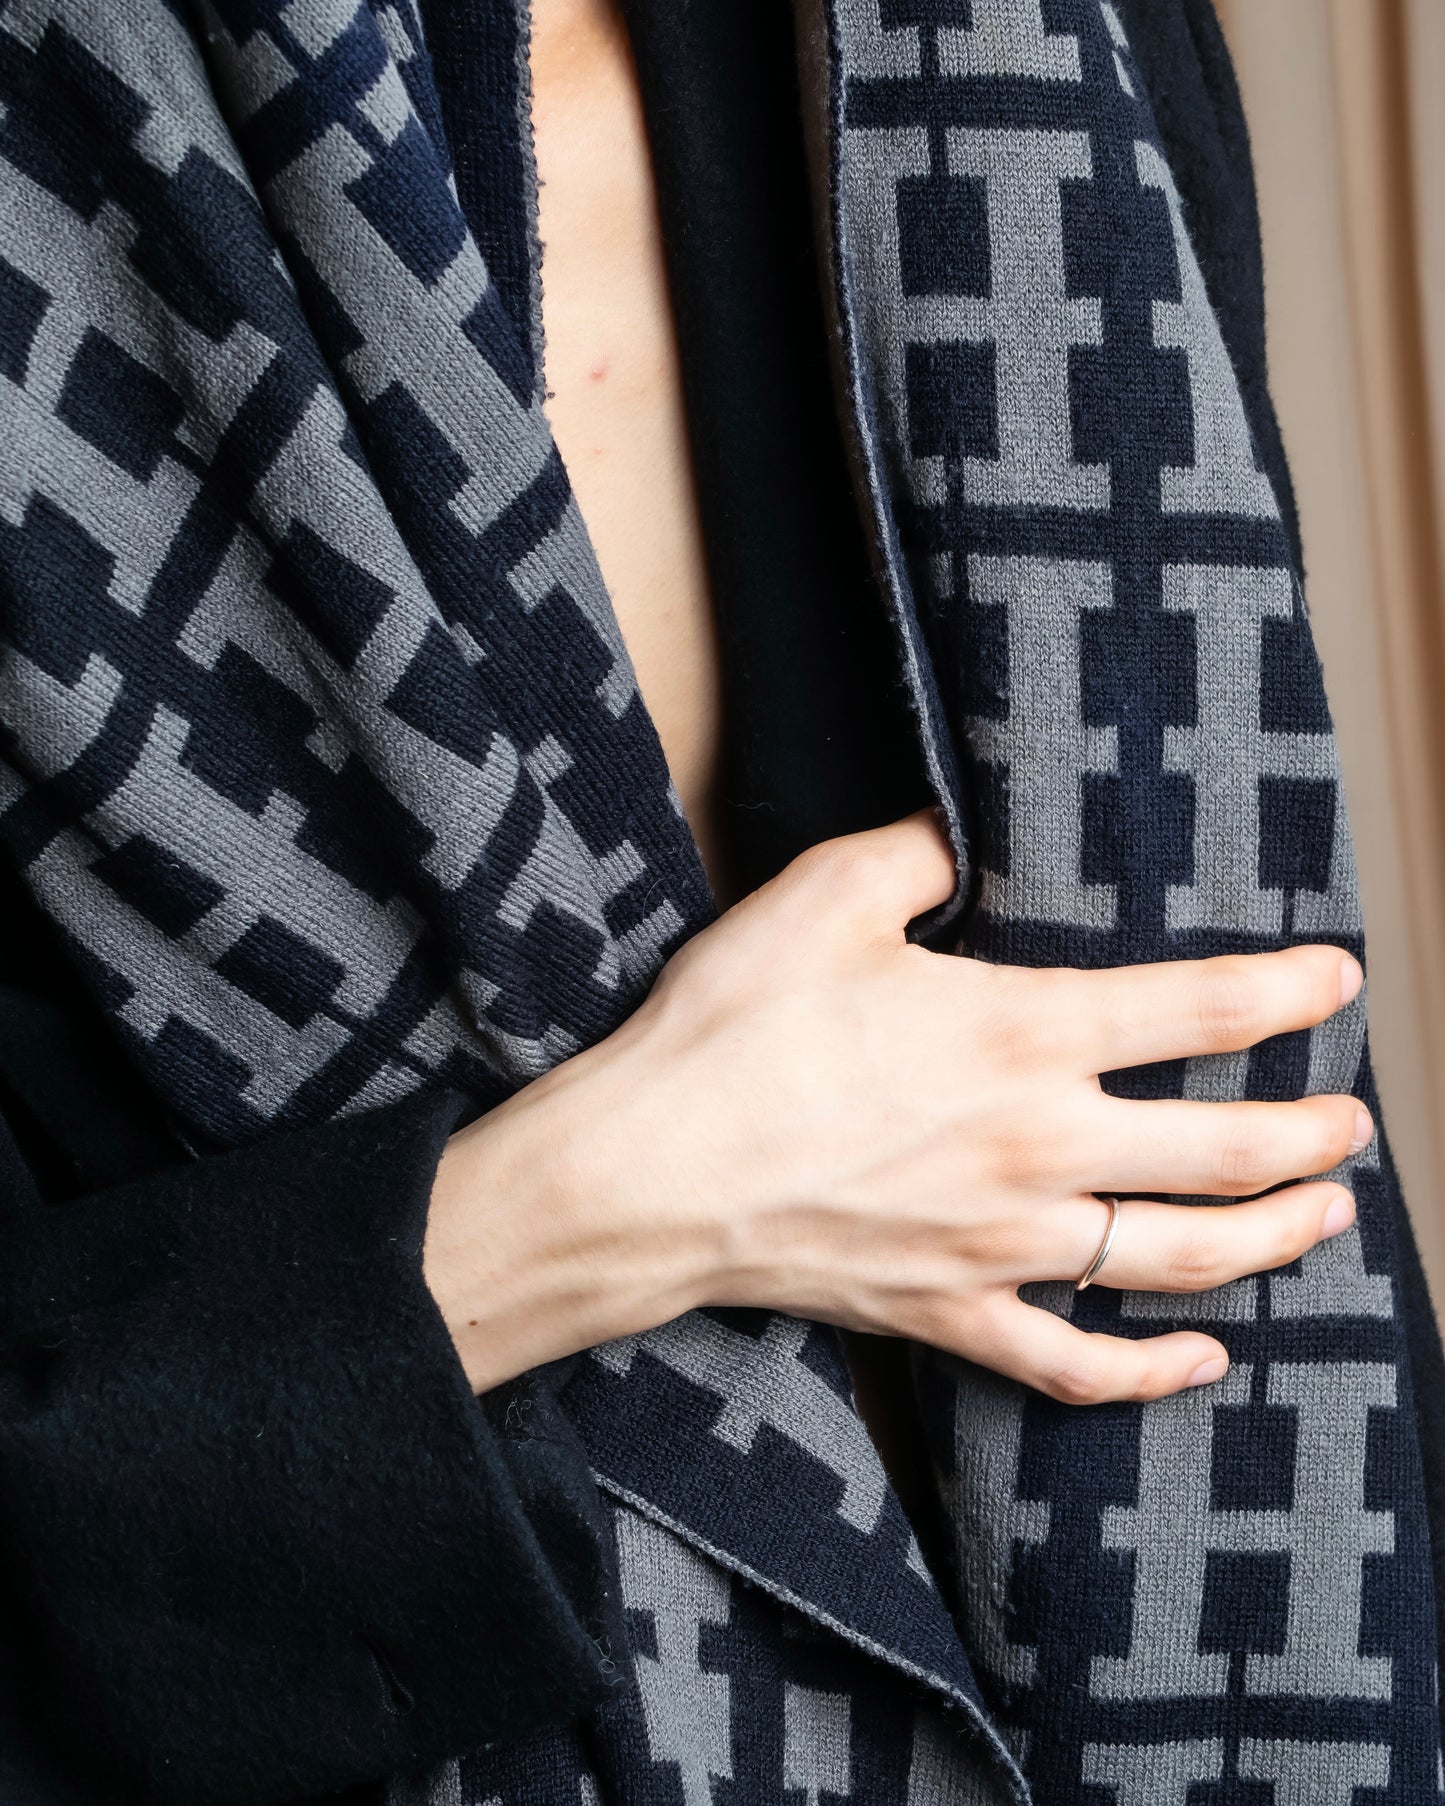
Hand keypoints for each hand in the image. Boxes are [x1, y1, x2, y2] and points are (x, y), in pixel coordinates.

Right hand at [425, 810, 1367, 1402]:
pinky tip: (1201, 1363)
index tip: (1339, 980)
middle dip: (1311, 1135)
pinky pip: (1075, 1364)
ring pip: (1180, 1256)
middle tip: (1354, 1122)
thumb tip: (957, 836)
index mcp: (1024, 1033)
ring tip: (1326, 1217)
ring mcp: (1005, 1245)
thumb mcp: (824, 897)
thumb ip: (916, 855)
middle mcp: (1041, 1147)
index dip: (1289, 992)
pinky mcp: (952, 1314)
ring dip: (1273, 1238)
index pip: (1202, 1009)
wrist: (651, 1173)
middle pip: (1226, 1150)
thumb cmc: (733, 1031)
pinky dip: (1150, 1371)